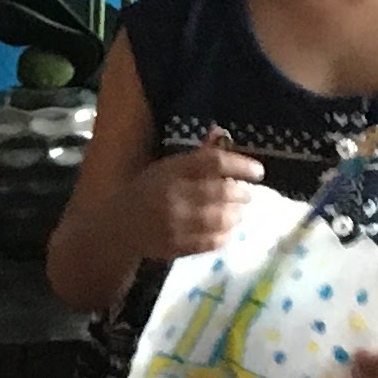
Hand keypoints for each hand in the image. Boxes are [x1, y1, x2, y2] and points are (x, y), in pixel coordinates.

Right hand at [127, 127, 264, 261]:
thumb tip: (222, 132)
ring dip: (236, 215)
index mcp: (172, 170)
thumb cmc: (148, 191)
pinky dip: (225, 236)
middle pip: (221, 192)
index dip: (241, 166)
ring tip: (237, 213)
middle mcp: (173, 195)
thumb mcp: (168, 167)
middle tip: (246, 195)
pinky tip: (226, 231)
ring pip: (220, 219)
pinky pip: (211, 242)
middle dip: (241, 194)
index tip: (258, 172)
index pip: (214, 162)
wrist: (118, 226)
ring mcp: (175, 223)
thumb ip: (197, 155)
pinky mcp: (176, 246)